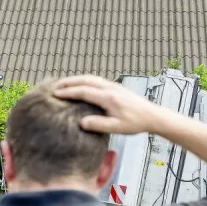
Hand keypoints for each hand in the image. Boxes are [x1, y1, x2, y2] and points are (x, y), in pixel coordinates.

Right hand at [53, 75, 168, 135]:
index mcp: (108, 97)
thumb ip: (98, 125)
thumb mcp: (116, 128)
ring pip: (90, 78)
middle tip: (54, 86)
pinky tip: (80, 85)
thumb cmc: (135, 123)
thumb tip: (81, 122)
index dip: (68, 93)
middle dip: (68, 82)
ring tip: (63, 83)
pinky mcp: (116, 87)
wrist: (152, 115)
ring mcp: (113, 85)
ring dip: (76, 79)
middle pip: (85, 80)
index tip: (55, 94)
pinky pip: (96, 79)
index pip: (83, 92)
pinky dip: (84, 80)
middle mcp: (109, 88)